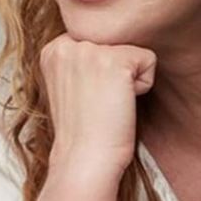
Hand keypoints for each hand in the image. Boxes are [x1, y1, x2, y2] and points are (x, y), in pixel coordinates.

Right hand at [39, 34, 156, 181]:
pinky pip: (148, 60)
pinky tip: (121, 104)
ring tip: (108, 103)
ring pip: (132, 50)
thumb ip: (81, 60)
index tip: (88, 98)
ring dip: (129, 79)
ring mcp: (88, 50)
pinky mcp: (114, 60)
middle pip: (116, 42)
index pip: (98, 40)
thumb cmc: (83, 131)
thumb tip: (110, 46)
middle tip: (99, 103)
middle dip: (116, 73)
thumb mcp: (70, 85)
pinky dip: (144, 86)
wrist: (84, 160)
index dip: (102, 71)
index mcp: (52, 49)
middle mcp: (66, 43)